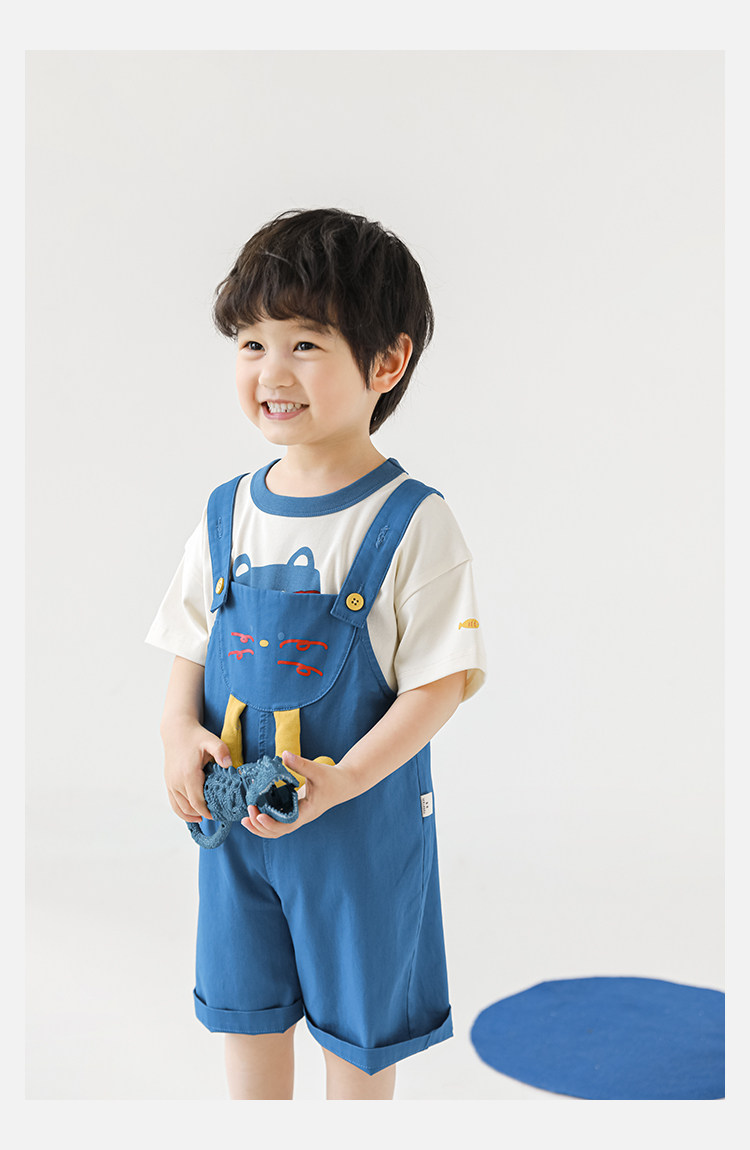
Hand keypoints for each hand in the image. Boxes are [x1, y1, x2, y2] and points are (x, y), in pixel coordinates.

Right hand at [162, 718, 233, 822]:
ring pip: (180, 808)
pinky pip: (173, 804)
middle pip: (190, 808)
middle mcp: (177, 782)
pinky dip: (182, 812)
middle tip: (217, 815)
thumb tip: (229, 765)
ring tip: (206, 817)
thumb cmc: (196, 737)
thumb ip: (221, 751)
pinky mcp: (168, 783)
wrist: (176, 732)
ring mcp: (170, 784)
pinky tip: (193, 815)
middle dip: (203, 814)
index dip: (208, 811)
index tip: (219, 813)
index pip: (197, 802)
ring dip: (193, 815)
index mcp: (188, 774)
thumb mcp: (212, 741)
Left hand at [241, 752, 358, 838]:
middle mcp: (301, 817)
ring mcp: (297, 816)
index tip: (258, 815)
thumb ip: (300, 764)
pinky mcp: (295, 810)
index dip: (271, 823)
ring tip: (245, 819)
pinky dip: (266, 819)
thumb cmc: (332, 778)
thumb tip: (285, 754)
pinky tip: (255, 811)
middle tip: (247, 814)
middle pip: (278, 832)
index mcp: (307, 812)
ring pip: (277, 829)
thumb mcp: (317, 770)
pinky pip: (278, 820)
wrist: (344, 784)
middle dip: (260, 827)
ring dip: (260, 827)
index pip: (287, 825)